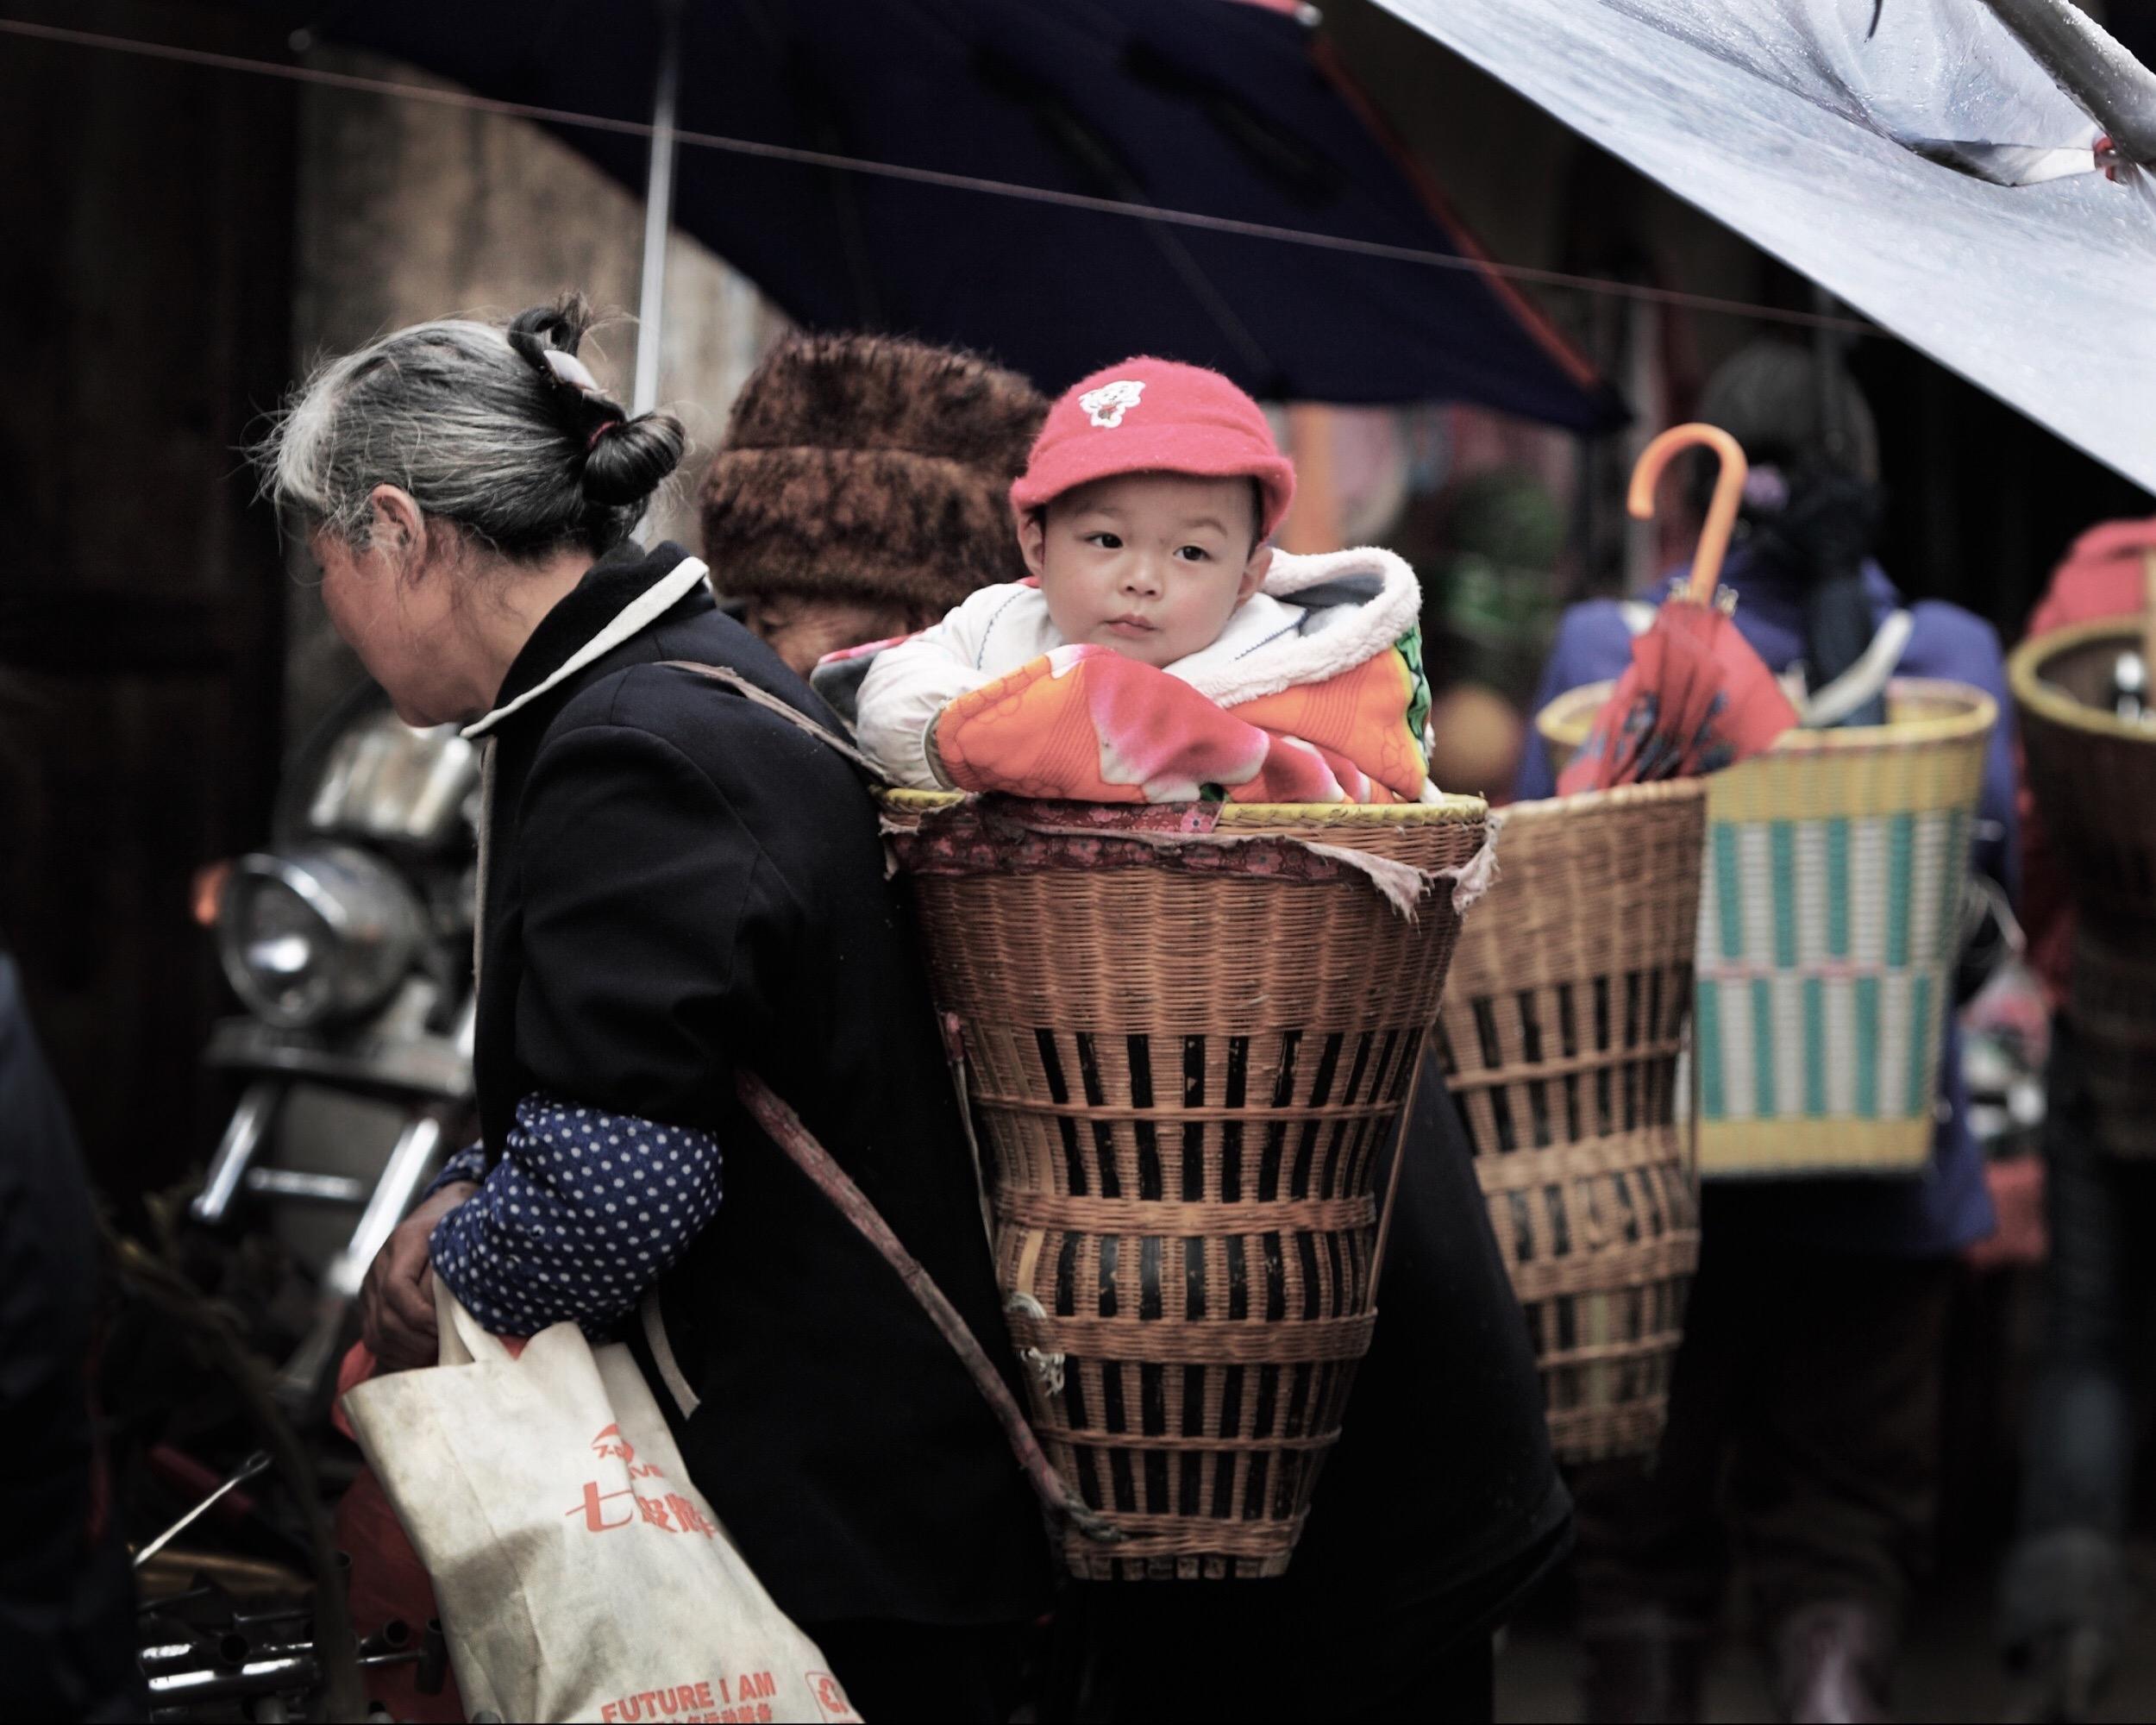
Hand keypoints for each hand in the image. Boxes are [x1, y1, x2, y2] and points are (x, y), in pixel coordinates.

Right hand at [359, 1181, 477, 1371]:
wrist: (441, 1209)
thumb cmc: (459, 1225)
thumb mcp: (462, 1234)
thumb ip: (455, 1265)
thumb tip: (458, 1309)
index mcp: (402, 1242)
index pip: (397, 1288)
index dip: (419, 1315)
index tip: (444, 1327)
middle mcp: (379, 1265)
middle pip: (385, 1317)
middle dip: (416, 1341)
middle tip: (444, 1349)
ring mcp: (370, 1285)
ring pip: (376, 1333)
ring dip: (406, 1353)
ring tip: (434, 1357)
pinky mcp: (370, 1303)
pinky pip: (373, 1338)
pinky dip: (395, 1355)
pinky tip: (419, 1360)